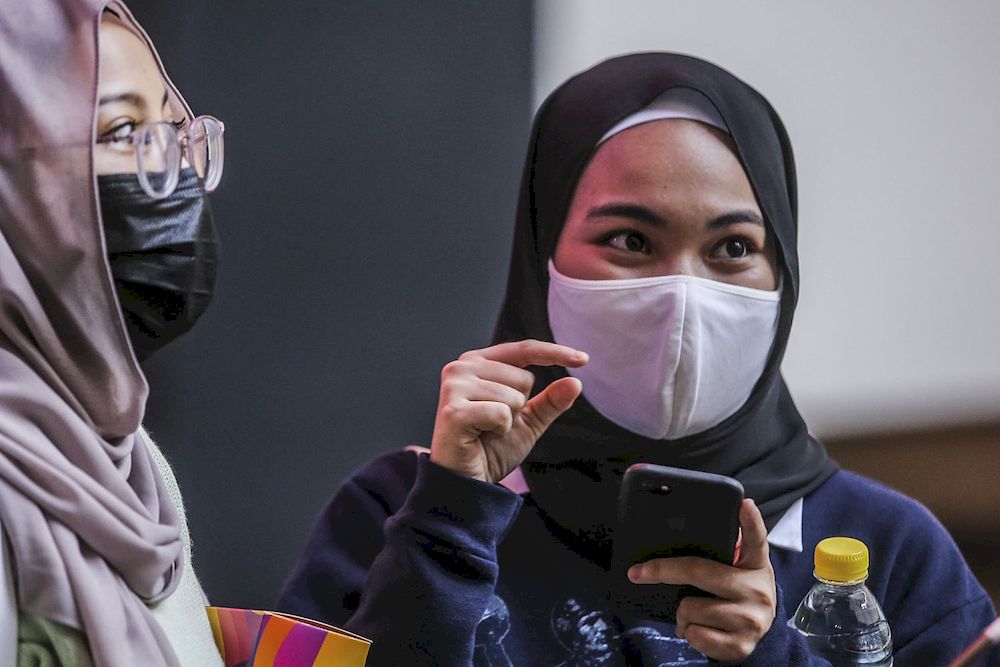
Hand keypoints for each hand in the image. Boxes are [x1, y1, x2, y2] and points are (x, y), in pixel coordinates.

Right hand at [429, 339, 586, 482]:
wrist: (466, 481)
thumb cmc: (491, 449)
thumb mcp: (528, 422)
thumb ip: (550, 402)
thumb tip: (576, 382)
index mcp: (478, 362)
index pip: (524, 349)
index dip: (555, 353)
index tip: (585, 360)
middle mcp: (462, 367)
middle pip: (525, 378)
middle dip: (519, 407)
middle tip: (493, 424)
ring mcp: (454, 386)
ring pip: (515, 397)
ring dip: (508, 421)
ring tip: (485, 430)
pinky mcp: (453, 410)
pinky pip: (502, 414)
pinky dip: (499, 430)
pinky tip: (479, 437)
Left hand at [627, 499, 775, 662]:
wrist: (762, 637)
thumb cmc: (738, 594)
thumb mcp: (739, 571)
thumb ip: (722, 552)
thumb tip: (679, 529)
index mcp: (756, 565)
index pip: (756, 539)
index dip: (751, 520)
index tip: (744, 503)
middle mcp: (758, 590)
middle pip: (698, 571)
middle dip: (661, 571)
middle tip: (638, 573)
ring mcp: (751, 619)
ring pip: (689, 608)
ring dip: (681, 613)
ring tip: (692, 613)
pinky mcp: (741, 645)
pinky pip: (694, 635)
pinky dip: (688, 633)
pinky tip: (699, 630)